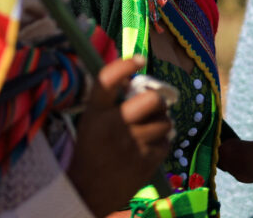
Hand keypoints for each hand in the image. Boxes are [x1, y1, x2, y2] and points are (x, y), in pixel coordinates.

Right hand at [68, 57, 171, 216]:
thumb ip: (110, 102)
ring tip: (150, 130)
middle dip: (158, 101)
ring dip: (161, 123)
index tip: (139, 59)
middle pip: (150, 100)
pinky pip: (166, 142)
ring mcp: (131, 145)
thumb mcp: (91, 122)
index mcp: (95, 113)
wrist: (86, 192)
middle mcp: (113, 126)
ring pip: (164, 122)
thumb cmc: (91, 151)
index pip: (107, 79)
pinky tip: (149, 147)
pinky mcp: (145, 162)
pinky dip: (161, 143)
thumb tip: (136, 81)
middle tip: (154, 106)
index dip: (125, 65)